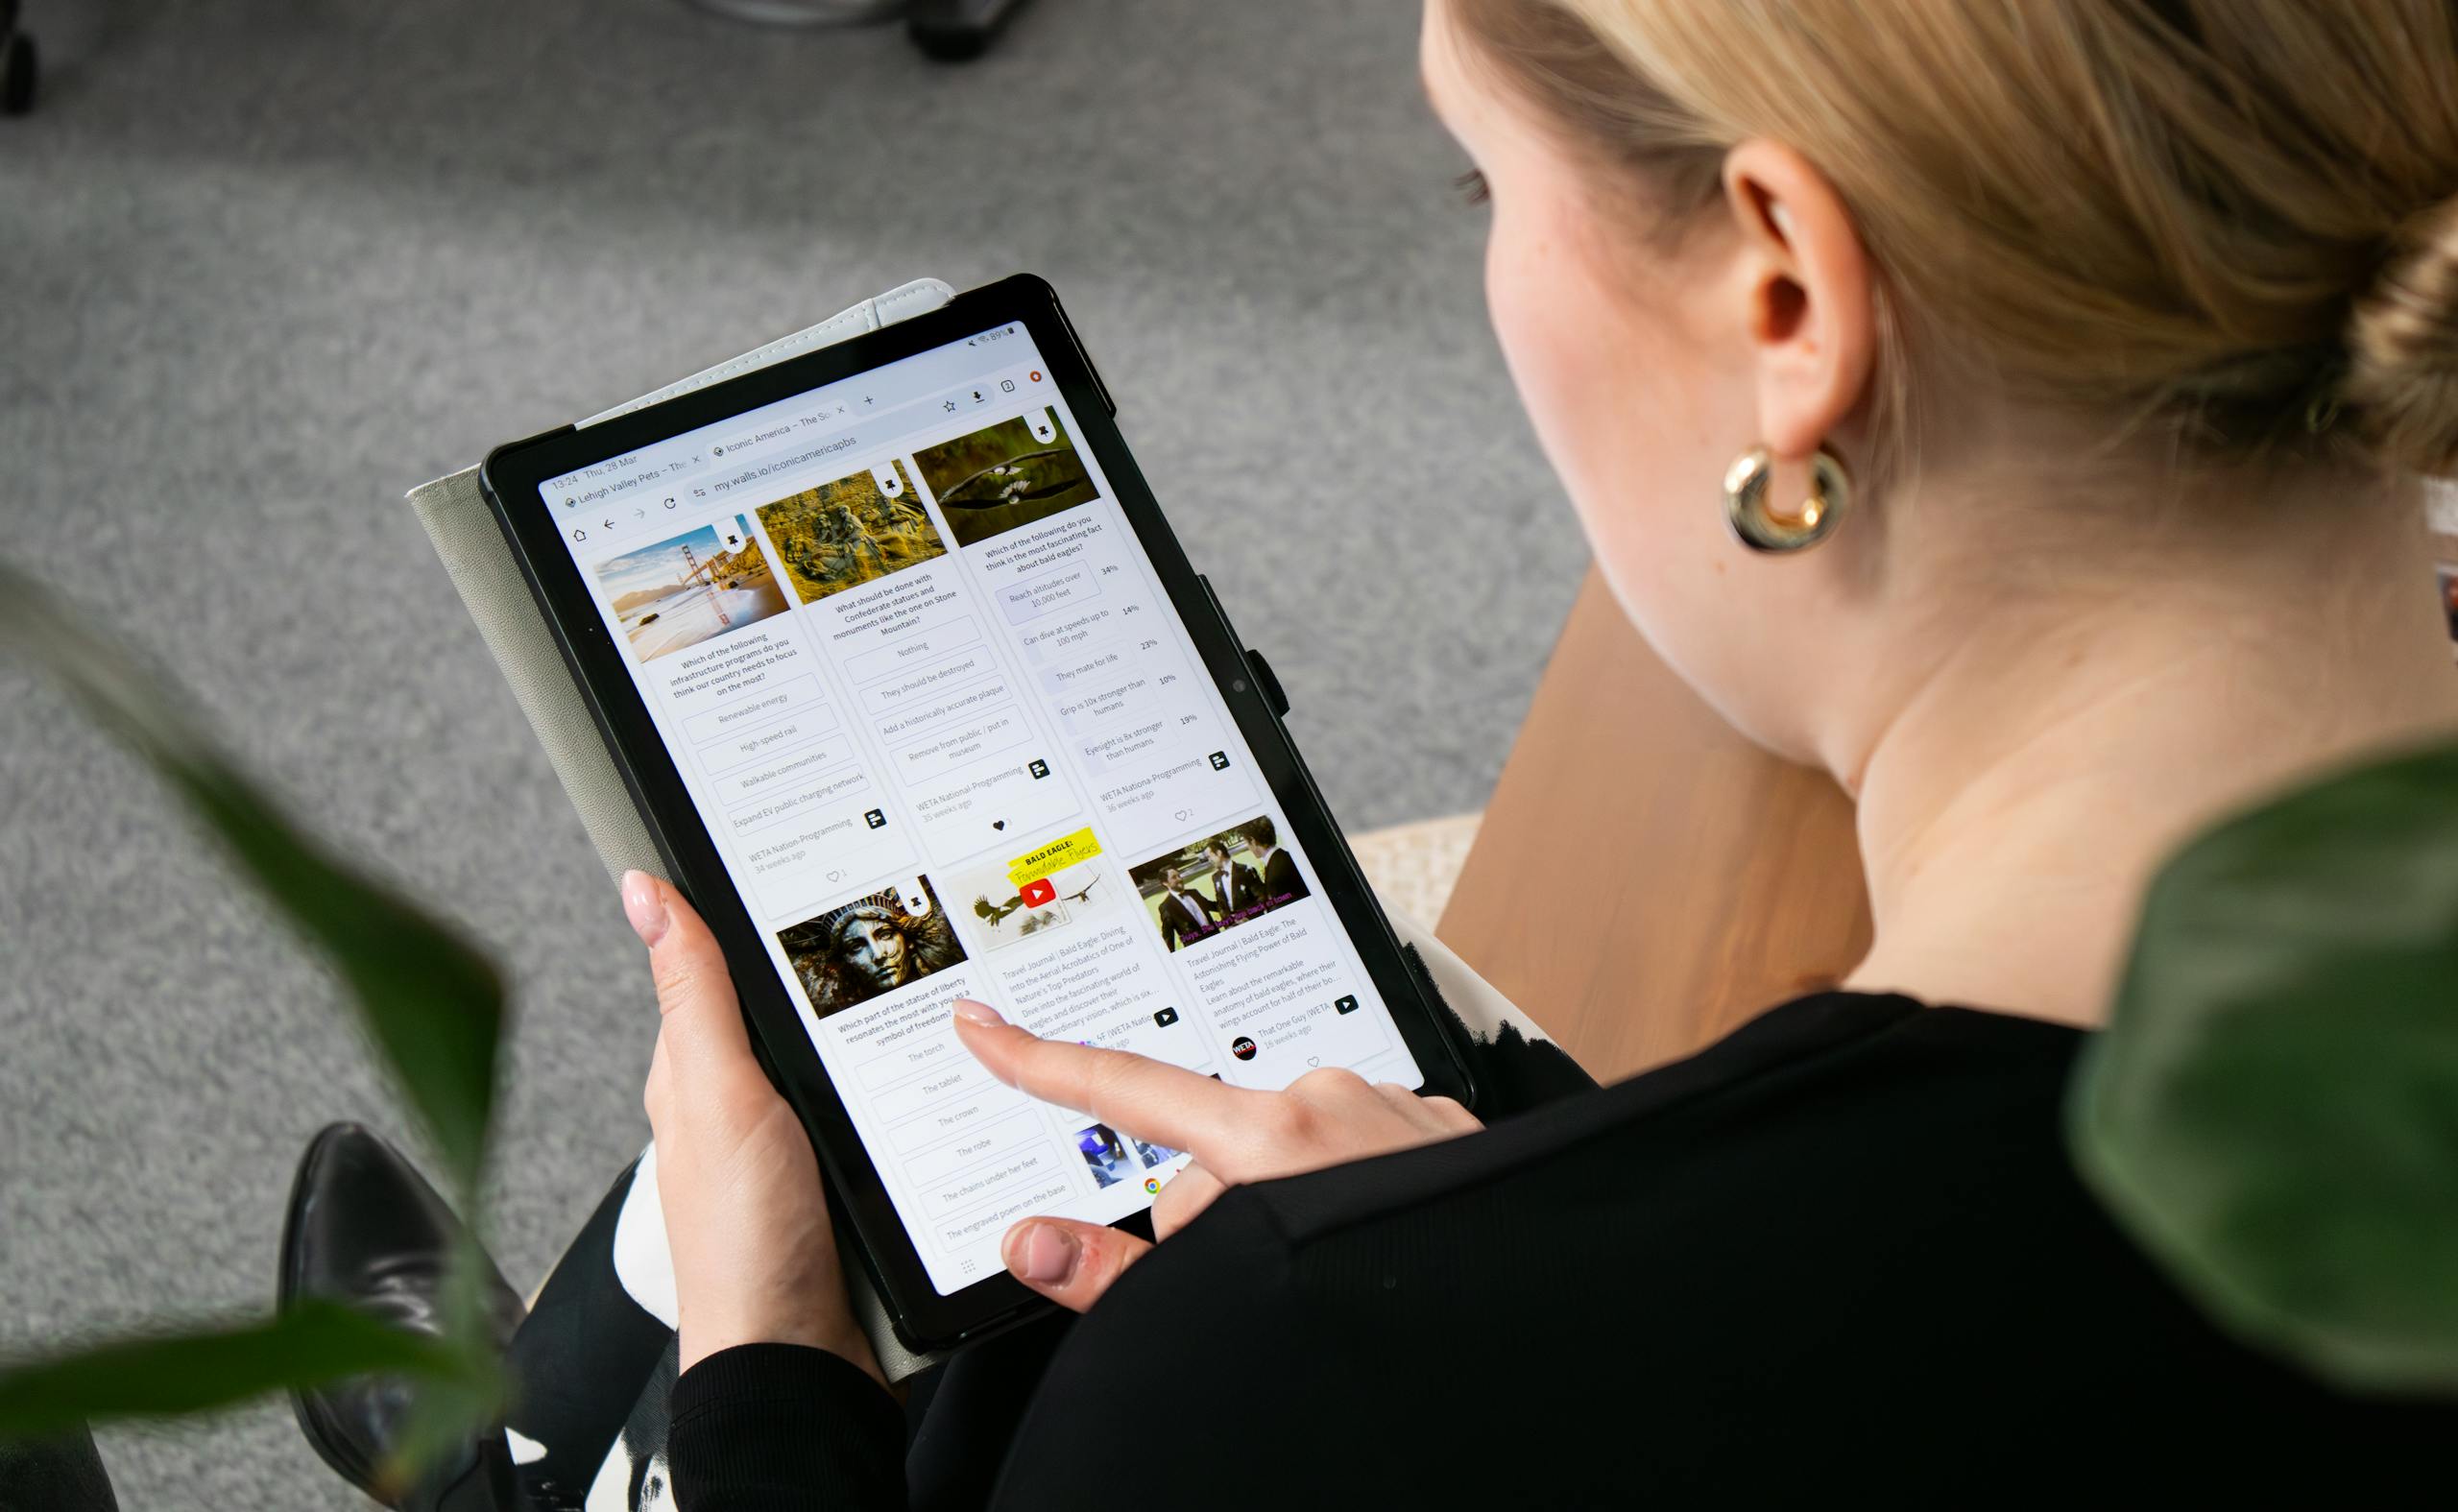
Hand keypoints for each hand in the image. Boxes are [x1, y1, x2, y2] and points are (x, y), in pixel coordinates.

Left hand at [625, 871, 880, 1383]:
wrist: (802, 1362)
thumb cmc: (743, 1245)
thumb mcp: (718, 1094)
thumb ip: (693, 994)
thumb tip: (646, 891)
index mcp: (695, 1071)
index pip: (719, 964)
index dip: (754, 914)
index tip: (803, 860)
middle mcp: (742, 1103)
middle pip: (797, 1010)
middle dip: (842, 975)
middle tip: (898, 932)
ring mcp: (797, 1144)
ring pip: (847, 1059)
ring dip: (885, 1039)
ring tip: (931, 998)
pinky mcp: (849, 1180)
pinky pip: (883, 1114)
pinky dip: (911, 1098)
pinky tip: (940, 1081)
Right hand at [951, 998, 1478, 1312]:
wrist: (1547, 1330)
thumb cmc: (1403, 1320)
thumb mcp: (1236, 1307)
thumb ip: (1122, 1278)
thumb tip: (1034, 1246)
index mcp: (1270, 1138)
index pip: (1122, 1087)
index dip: (1038, 1061)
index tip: (983, 1026)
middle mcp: (1329, 1099)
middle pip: (1210, 1156)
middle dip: (1216, 1221)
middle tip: (1266, 1289)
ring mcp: (1391, 1106)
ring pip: (1286, 1155)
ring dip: (1288, 1209)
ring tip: (1339, 1279)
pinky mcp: (1439, 1126)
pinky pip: (1355, 1148)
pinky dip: (1347, 1192)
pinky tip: (1377, 1247)